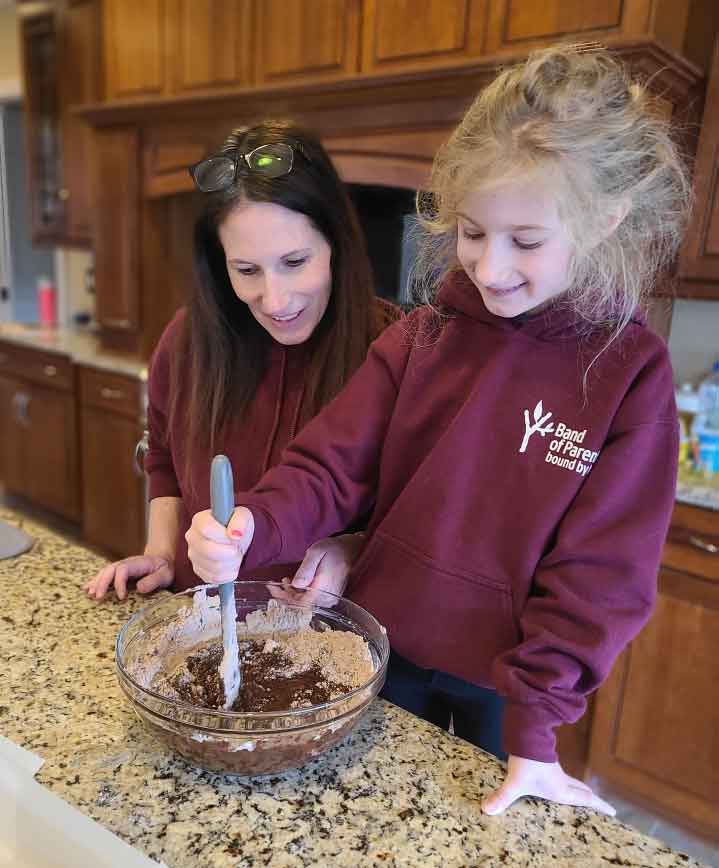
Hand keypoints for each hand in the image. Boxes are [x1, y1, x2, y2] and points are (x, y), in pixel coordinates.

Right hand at [84, 554, 173, 600]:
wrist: (161, 560)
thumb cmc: (164, 569)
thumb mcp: (165, 574)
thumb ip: (154, 580)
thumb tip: (139, 588)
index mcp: (137, 564)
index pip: (122, 570)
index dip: (119, 583)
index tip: (121, 597)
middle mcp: (126, 563)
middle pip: (110, 570)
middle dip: (102, 583)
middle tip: (97, 597)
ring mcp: (121, 567)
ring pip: (105, 572)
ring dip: (96, 582)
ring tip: (90, 594)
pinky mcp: (118, 573)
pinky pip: (104, 575)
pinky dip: (95, 582)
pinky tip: (86, 589)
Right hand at [185, 506, 254, 583]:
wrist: (236, 537)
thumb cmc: (236, 524)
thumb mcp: (243, 516)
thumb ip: (240, 521)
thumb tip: (235, 534)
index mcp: (199, 520)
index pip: (206, 529)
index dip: (223, 535)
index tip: (234, 536)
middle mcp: (192, 538)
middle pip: (208, 550)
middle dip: (230, 552)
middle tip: (238, 548)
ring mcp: (194, 556)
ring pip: (214, 567)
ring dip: (233, 563)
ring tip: (236, 554)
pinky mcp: (199, 571)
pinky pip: (215, 578)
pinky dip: (229, 573)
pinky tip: (232, 563)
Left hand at [270, 533, 365, 606]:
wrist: (350, 550)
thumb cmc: (333, 549)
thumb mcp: (316, 552)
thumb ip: (306, 569)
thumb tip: (296, 585)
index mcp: (323, 588)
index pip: (300, 602)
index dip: (284, 597)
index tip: (272, 588)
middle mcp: (327, 598)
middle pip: (300, 605)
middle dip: (285, 595)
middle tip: (276, 584)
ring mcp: (329, 599)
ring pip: (304, 603)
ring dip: (292, 594)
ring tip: (286, 580)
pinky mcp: (329, 598)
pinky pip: (311, 600)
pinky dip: (300, 594)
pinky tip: (295, 585)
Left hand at [482, 755, 614, 815]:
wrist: (526, 736)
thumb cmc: (526, 762)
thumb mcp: (514, 782)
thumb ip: (502, 797)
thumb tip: (486, 809)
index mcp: (561, 789)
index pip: (585, 799)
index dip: (599, 805)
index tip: (613, 811)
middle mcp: (562, 781)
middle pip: (582, 791)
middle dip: (593, 800)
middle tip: (604, 807)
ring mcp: (556, 770)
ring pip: (574, 781)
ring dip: (581, 790)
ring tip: (586, 796)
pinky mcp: (548, 762)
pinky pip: (563, 775)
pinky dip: (569, 781)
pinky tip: (561, 781)